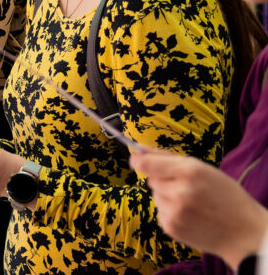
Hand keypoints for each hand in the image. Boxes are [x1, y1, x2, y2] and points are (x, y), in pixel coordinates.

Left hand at [132, 150, 267, 267]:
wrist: (243, 231)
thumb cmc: (225, 195)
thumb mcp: (203, 169)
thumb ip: (168, 158)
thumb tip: (139, 150)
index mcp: (190, 172)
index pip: (147, 164)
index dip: (138, 161)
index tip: (136, 159)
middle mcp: (180, 191)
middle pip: (151, 180)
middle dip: (163, 180)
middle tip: (186, 188)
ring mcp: (174, 211)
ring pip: (156, 196)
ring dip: (167, 197)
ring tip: (191, 204)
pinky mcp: (170, 227)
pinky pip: (160, 212)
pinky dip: (170, 212)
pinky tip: (190, 216)